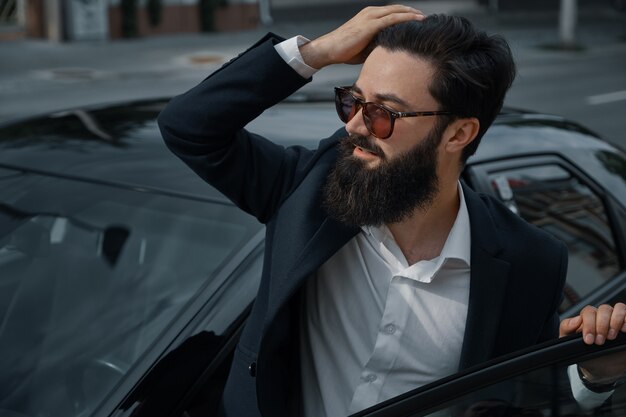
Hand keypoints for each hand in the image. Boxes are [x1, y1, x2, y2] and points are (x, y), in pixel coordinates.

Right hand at [300, 5, 424, 68]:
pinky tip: (417, 21)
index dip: (406, 15)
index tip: (418, 21)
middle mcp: (371, 12)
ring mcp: (371, 17)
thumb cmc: (345, 50)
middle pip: (398, 8)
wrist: (329, 49)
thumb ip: (378, 44)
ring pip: (398, 11)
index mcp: (369, 16)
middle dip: (413, 12)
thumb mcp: (366, 47)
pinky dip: (407, 18)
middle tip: (427, 19)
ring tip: (426, 19)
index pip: (392, 12)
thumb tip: (392, 51)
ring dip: (413, 14)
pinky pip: (393, 19)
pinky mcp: (371, 24)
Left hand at [561, 303, 625, 383]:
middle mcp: (603, 316)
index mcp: (588, 317)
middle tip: (600, 341)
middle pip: (604, 309)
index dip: (589, 324)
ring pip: (618, 308)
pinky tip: (624, 330)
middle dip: (601, 325)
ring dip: (615, 321)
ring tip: (612, 336)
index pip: (589, 312)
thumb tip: (576, 319)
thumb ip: (567, 328)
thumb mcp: (569, 342)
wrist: (600, 367)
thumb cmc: (583, 351)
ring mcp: (617, 320)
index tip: (589, 340)